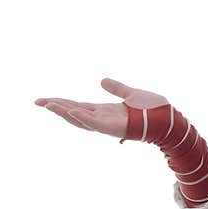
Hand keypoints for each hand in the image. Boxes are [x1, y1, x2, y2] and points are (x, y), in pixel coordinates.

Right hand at [35, 78, 168, 138]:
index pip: (79, 107)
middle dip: (56, 107)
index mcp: (106, 111)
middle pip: (74, 113)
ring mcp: (108, 124)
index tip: (45, 100)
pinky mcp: (115, 128)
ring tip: (47, 104)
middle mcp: (104, 118)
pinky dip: (83, 118)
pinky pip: (96, 123)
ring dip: (64, 112)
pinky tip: (71, 111)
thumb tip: (101, 80)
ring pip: (81, 119)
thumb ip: (117, 88)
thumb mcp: (132, 94)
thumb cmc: (155, 110)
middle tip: (37, 102)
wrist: (170, 120)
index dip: (62, 103)